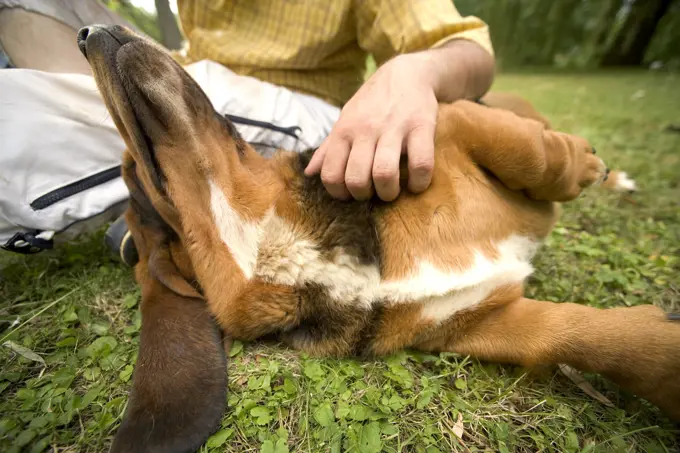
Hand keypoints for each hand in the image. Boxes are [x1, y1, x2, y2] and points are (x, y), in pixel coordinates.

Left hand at [304, 53, 438, 201]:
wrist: (408, 73)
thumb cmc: (373, 103)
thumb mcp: (346, 119)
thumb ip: (328, 148)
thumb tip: (309, 173)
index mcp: (344, 131)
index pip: (330, 174)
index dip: (339, 193)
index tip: (351, 194)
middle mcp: (366, 130)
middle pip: (357, 179)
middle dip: (364, 196)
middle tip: (373, 192)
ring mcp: (394, 128)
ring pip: (384, 174)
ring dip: (388, 192)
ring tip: (392, 190)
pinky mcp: (422, 127)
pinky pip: (420, 164)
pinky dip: (419, 182)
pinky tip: (416, 183)